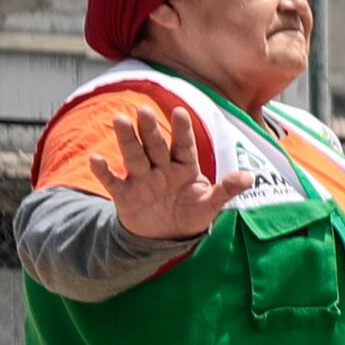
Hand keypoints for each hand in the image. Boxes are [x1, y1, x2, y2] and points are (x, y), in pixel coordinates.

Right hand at [97, 89, 261, 241]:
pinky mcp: (125, 194)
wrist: (167, 235)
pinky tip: (96, 159)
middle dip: (150, 129)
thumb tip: (249, 177)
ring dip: (127, 140)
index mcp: (185, 166)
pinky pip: (113, 181)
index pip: (184, 145)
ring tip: (120, 120)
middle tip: (143, 110)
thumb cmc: (190, 213)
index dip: (182, 130)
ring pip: (134, 156)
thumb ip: (227, 190)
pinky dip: (104, 172)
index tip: (180, 112)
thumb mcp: (210, 204)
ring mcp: (142, 179)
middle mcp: (162, 168)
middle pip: (156, 145)